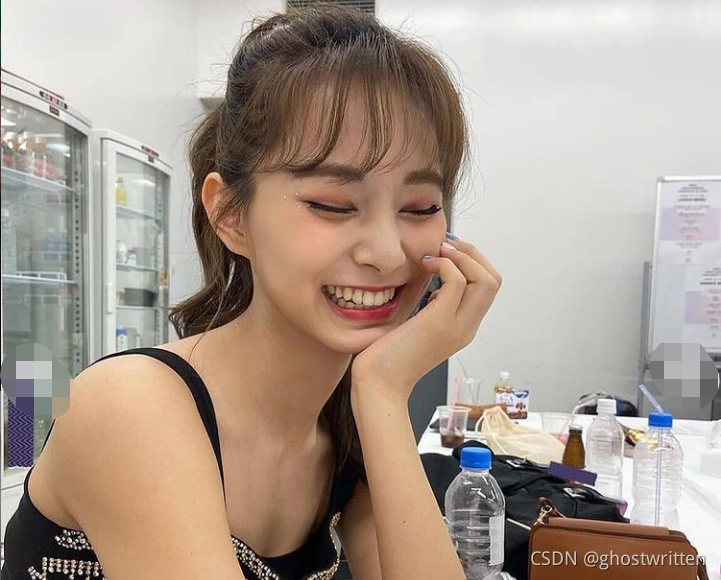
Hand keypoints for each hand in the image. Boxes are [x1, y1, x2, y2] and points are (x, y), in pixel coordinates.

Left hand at [351, 237, 501, 402]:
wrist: (378, 385)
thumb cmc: (388, 355)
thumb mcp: (416, 323)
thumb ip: (431, 304)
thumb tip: (432, 277)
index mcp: (464, 327)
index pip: (488, 286)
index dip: (472, 261)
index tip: (446, 252)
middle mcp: (467, 327)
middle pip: (494, 279)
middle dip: (471, 253)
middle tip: (444, 246)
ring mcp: (457, 326)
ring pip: (485, 279)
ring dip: (461, 256)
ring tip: (436, 254)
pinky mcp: (439, 323)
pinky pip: (457, 282)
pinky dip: (445, 265)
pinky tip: (425, 266)